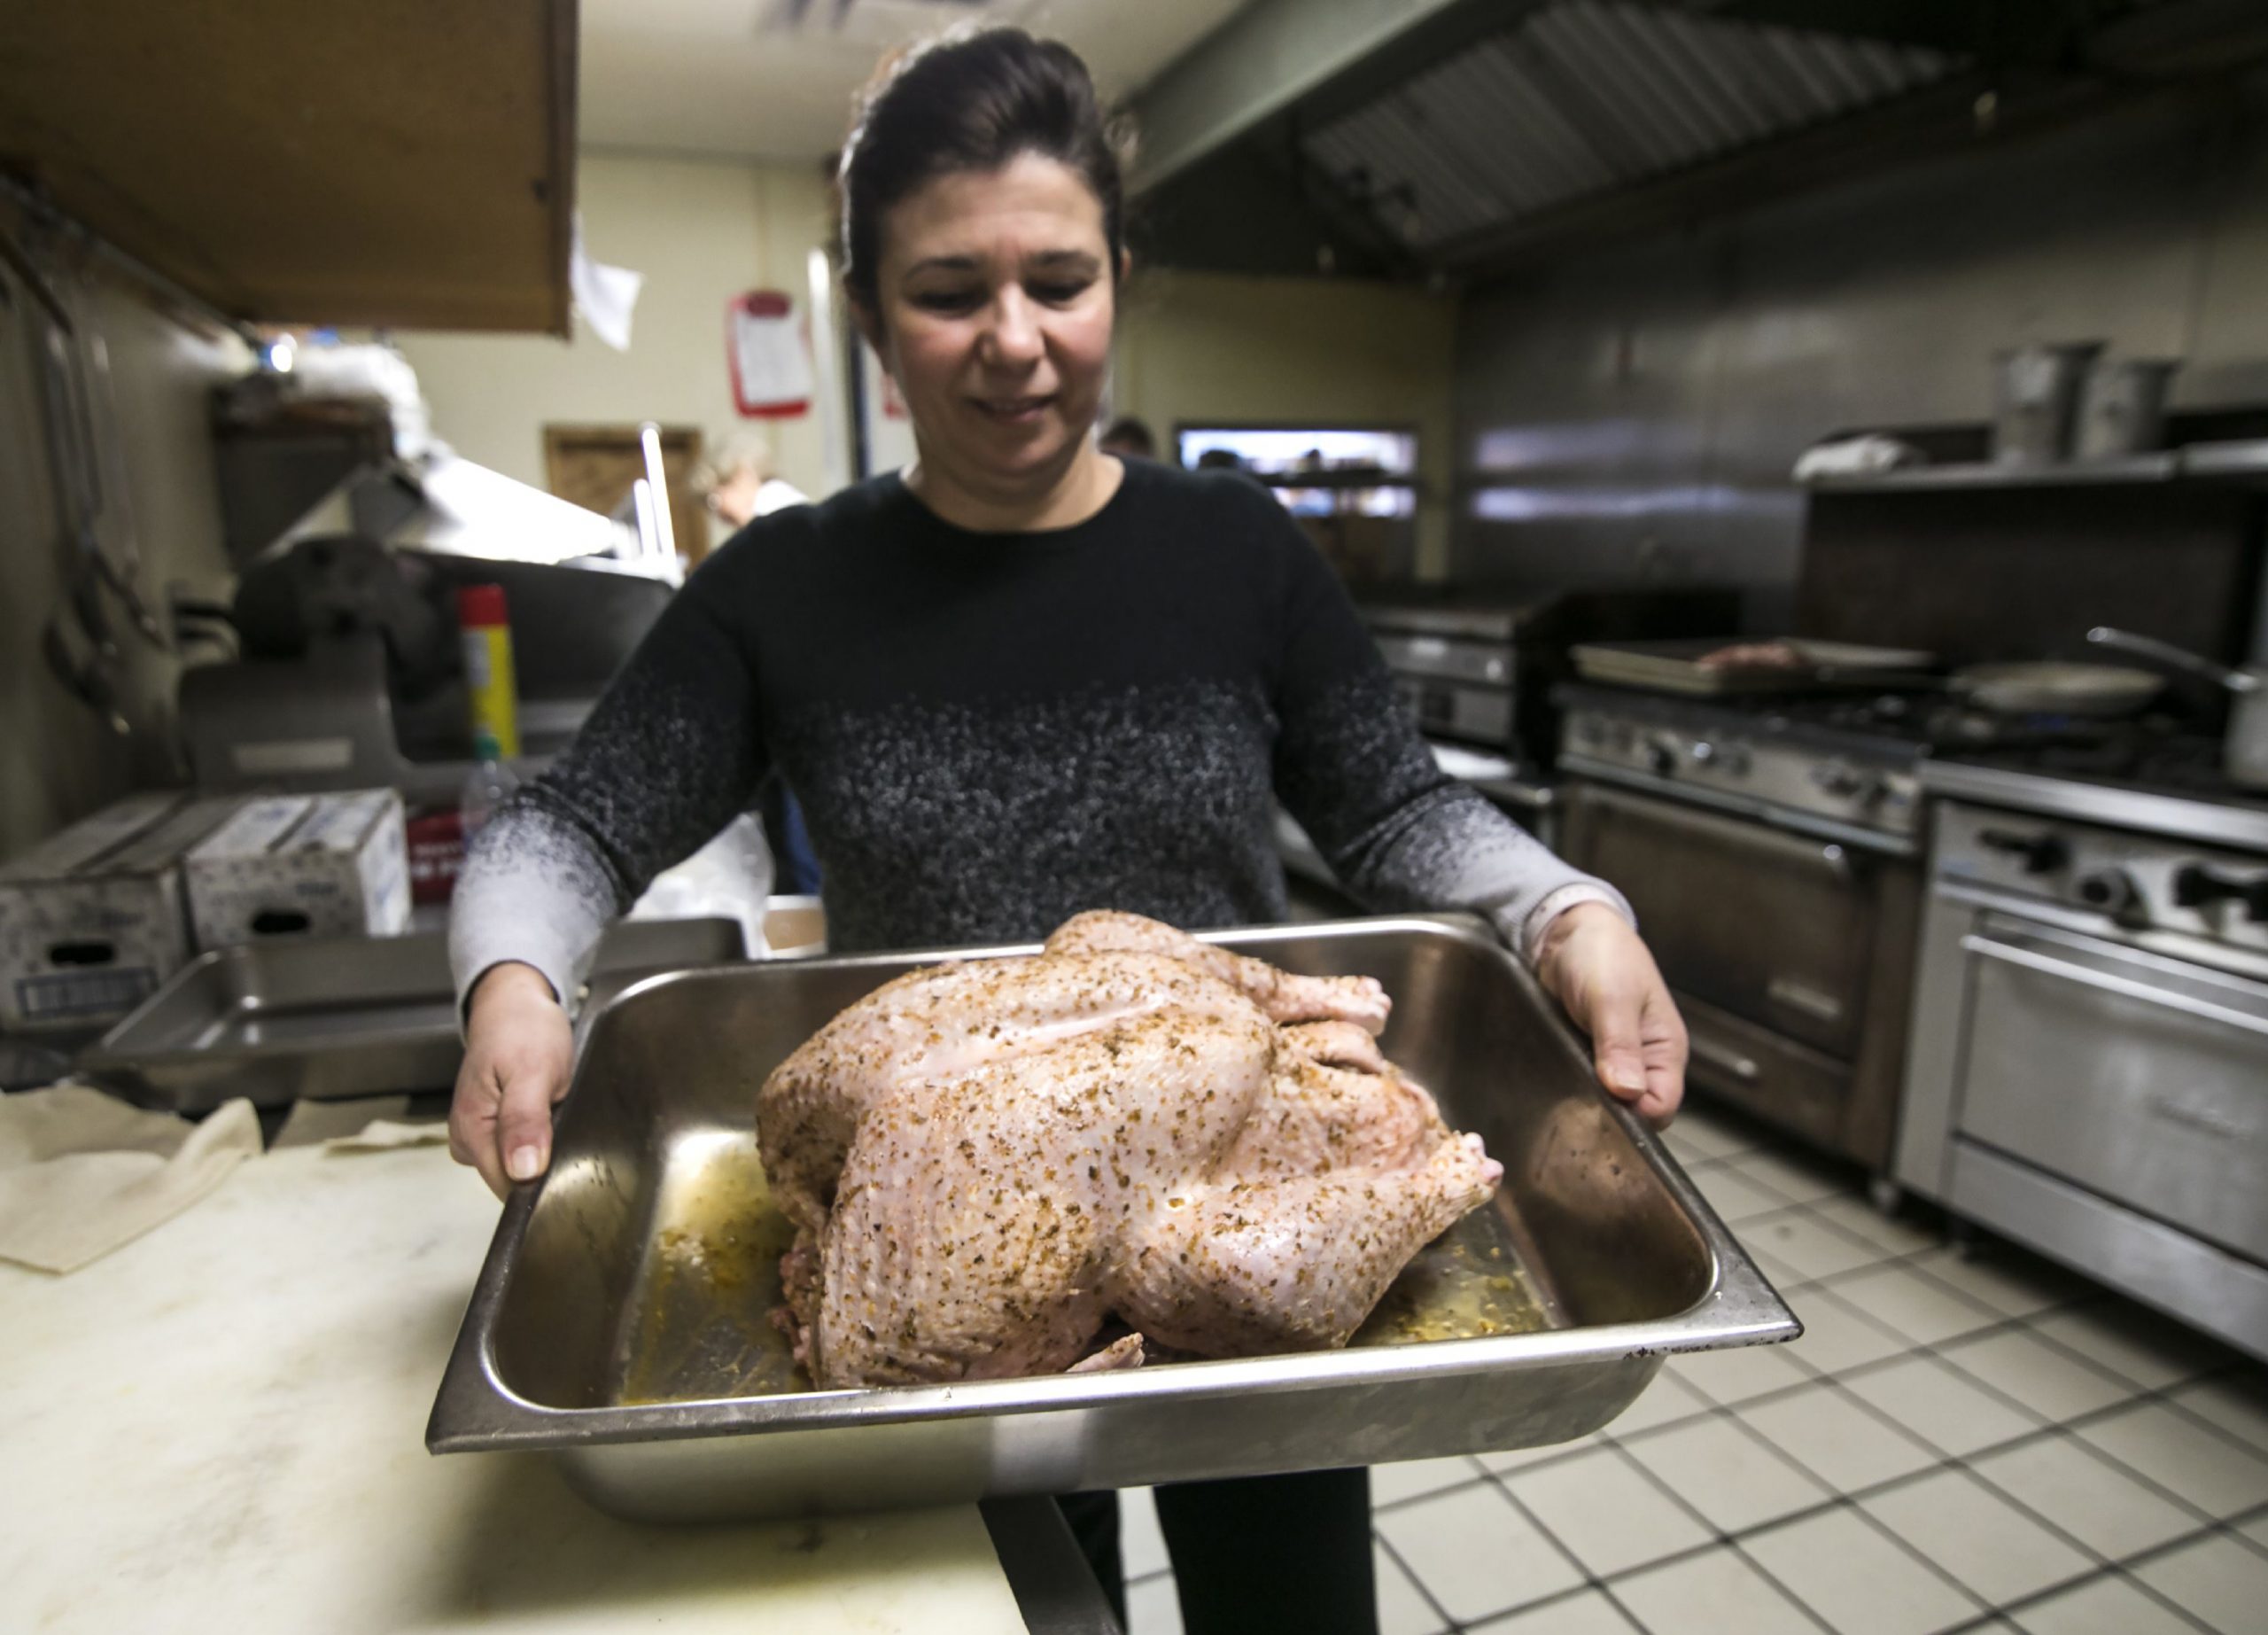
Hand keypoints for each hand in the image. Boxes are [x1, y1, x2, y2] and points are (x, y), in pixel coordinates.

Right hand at [449, 961, 572, 1197]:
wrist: (513, 1004)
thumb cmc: (523, 1029)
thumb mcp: (533, 1070)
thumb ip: (526, 1121)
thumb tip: (522, 1170)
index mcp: (471, 1130)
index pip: (508, 1187)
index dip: (541, 1180)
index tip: (565, 1153)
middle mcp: (468, 1140)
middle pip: (514, 1180)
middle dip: (545, 1161)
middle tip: (562, 1117)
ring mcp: (479, 1136)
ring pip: (520, 1166)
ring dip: (544, 1147)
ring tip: (555, 1109)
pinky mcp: (492, 1130)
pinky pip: (521, 1149)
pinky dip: (541, 1136)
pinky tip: (549, 1113)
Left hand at [1534, 903, 1686, 1126]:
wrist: (1567, 931)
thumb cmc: (1601, 954)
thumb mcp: (1612, 997)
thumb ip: (1620, 1044)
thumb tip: (1627, 1092)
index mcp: (1665, 1050)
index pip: (1662, 1107)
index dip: (1636, 1116)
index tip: (1602, 1109)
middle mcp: (1645, 1061)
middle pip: (1635, 1111)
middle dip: (1608, 1112)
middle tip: (1573, 1101)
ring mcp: (1616, 1060)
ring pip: (1607, 1100)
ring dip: (1585, 1099)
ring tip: (1560, 1089)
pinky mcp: (1589, 1055)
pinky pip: (1585, 1083)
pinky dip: (1571, 1084)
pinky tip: (1554, 1079)